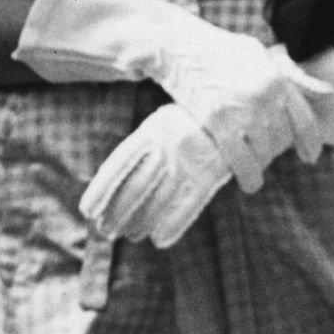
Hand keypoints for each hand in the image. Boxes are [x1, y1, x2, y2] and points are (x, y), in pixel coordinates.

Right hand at [12, 0, 326, 189]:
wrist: (177, 45)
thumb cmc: (215, 50)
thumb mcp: (257, 54)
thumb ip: (289, 74)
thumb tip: (324, 90)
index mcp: (277, 77)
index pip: (304, 118)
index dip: (310, 142)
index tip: (309, 156)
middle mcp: (265, 94)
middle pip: (281, 138)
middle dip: (274, 153)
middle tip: (265, 159)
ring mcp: (243, 108)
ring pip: (263, 151)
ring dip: (261, 166)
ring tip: (254, 174)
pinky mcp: (219, 121)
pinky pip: (241, 158)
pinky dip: (248, 175)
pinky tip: (249, 183)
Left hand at [81, 105, 233, 249]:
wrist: (246, 94)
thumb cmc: (200, 112)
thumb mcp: (168, 118)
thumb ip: (148, 139)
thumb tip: (123, 144)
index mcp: (154, 129)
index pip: (120, 163)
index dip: (102, 189)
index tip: (87, 210)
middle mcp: (169, 144)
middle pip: (136, 185)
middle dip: (118, 212)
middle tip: (104, 232)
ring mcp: (191, 158)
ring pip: (160, 197)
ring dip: (142, 220)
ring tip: (128, 237)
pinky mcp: (214, 170)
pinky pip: (192, 201)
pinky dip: (176, 222)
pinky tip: (160, 240)